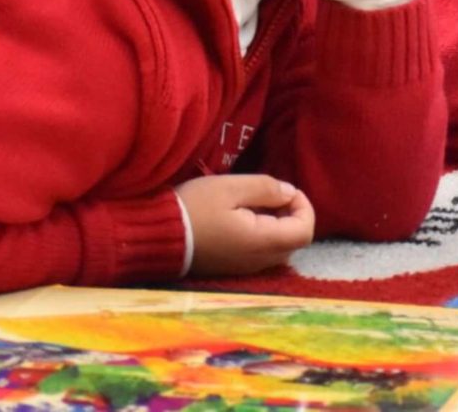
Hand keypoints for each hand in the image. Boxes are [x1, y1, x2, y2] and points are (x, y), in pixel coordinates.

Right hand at [177, 174, 314, 276]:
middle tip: (268, 195)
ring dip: (275, 224)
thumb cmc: (192, 209)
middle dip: (290, 215)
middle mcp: (257, 261)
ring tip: (252, 204)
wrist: (152, 238)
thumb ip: (266, 189)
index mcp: (261, 242)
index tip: (286, 191)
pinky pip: (259, 253)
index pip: (304, 231)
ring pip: (277, 248)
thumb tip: (290, 194)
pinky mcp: (230, 268)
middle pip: (293, 240)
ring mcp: (243, 268)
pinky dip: (260, 234)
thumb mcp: (230, 188)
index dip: (304, 207)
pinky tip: (239, 218)